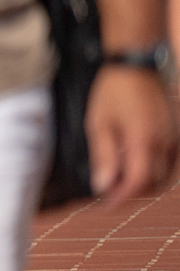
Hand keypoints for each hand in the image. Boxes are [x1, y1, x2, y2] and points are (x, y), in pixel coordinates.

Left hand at [86, 66, 176, 205]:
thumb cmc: (113, 92)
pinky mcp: (176, 133)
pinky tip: (138, 166)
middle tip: (111, 194)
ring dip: (145, 184)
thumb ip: (103, 156)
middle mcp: (164, 142)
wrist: (136, 66)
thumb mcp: (99, 124)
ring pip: (166, 175)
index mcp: (144, 140)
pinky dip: (157, 171)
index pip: (138, 181)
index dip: (123, 197)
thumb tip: (102, 186)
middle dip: (132, 193)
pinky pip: (171, 162)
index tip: (107, 204)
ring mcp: (174, 138)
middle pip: (154, 182)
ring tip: (121, 181)